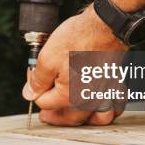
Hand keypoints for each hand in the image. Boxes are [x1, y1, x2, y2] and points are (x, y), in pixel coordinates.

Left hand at [22, 6, 127, 125]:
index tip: (35, 78)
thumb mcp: (47, 57)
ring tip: (72, 114)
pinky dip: (108, 110)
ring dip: (83, 119)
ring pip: (95, 118)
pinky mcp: (115, 83)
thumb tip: (30, 94)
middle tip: (45, 114)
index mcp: (69, 96)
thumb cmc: (79, 39)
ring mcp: (104, 93)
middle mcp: (89, 99)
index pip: (44, 104)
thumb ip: (37, 80)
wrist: (105, 25)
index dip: (35, 90)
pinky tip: (100, 107)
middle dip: (55, 114)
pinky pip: (115, 106)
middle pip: (69, 118)